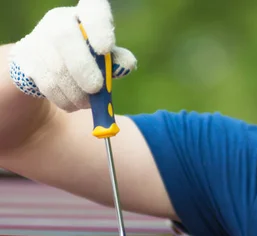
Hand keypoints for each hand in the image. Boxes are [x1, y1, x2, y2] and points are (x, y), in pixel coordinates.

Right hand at [8, 0, 135, 111]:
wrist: (51, 66)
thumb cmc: (87, 59)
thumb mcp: (105, 56)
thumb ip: (118, 59)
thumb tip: (128, 64)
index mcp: (86, 14)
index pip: (93, 7)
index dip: (99, 26)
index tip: (105, 49)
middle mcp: (59, 19)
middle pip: (65, 36)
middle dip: (82, 67)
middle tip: (96, 88)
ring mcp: (39, 37)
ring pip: (55, 66)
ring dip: (75, 91)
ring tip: (87, 102)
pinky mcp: (26, 58)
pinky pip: (46, 83)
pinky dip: (63, 98)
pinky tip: (73, 103)